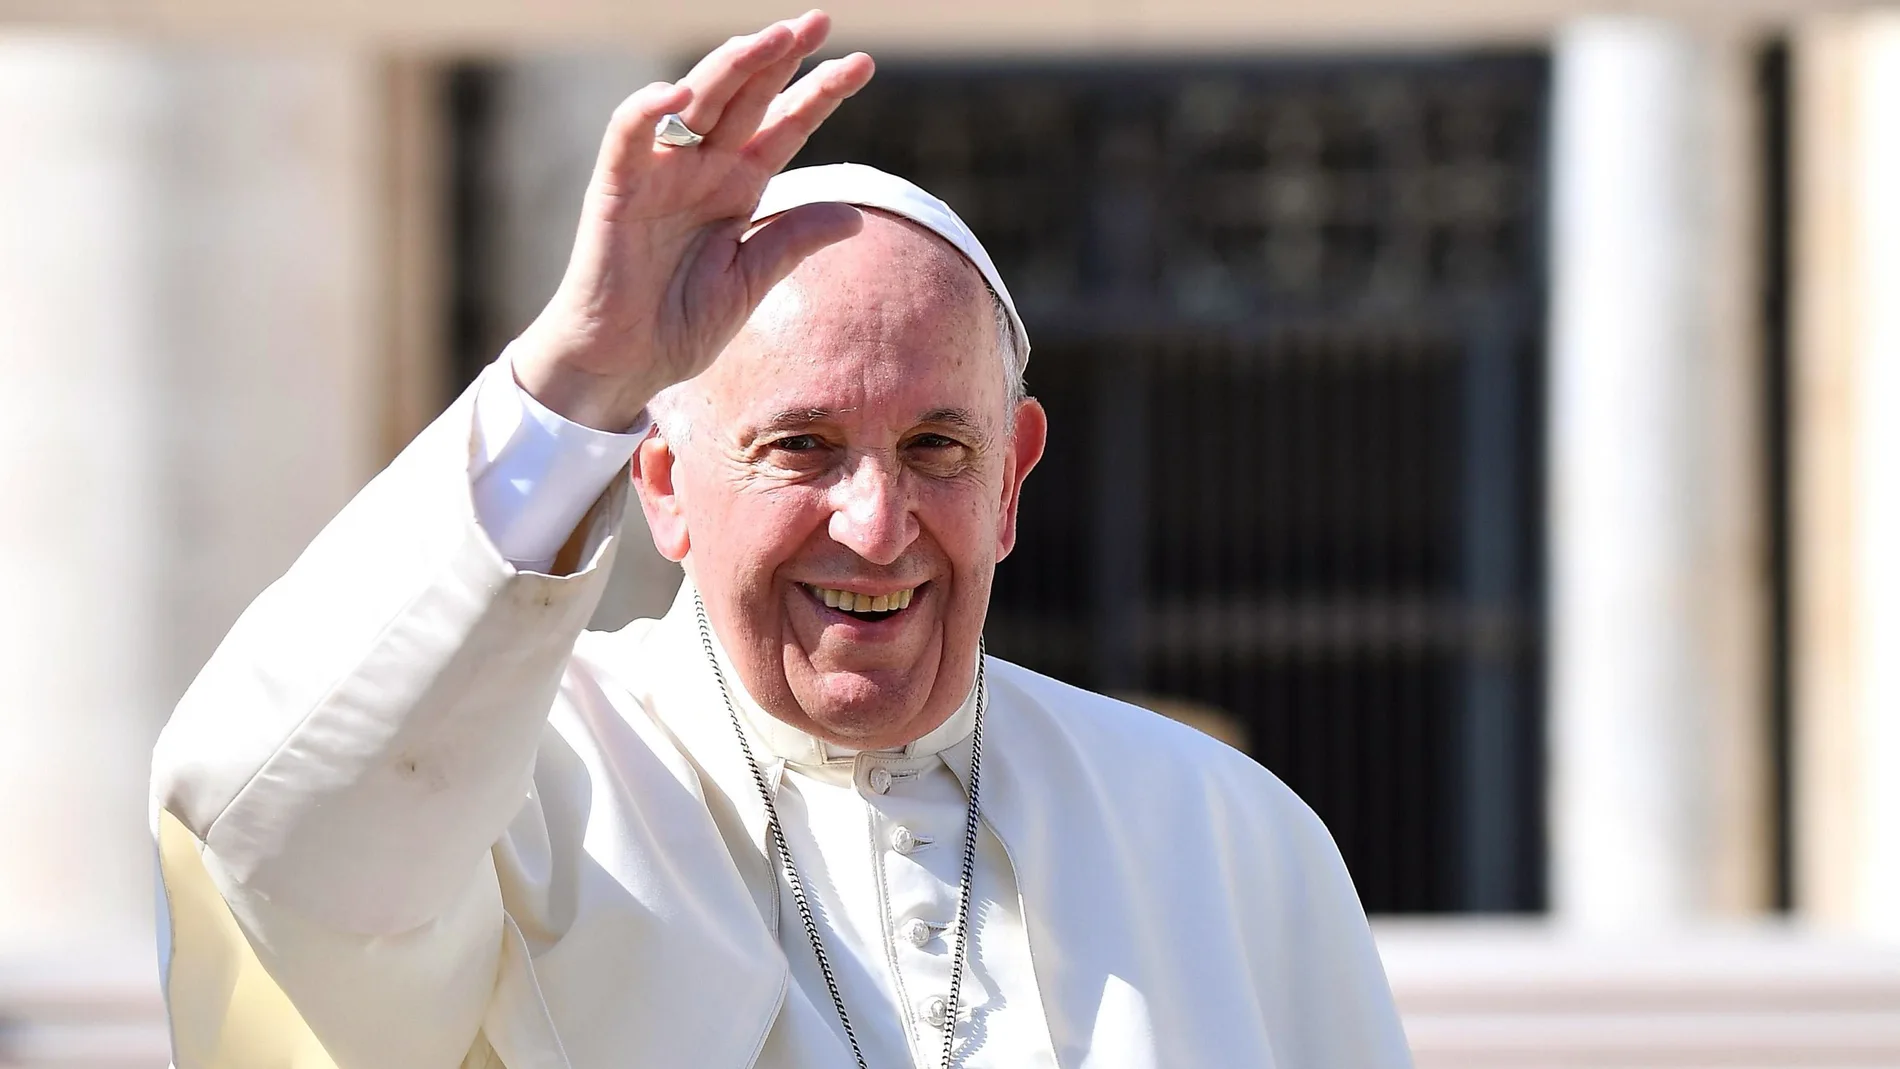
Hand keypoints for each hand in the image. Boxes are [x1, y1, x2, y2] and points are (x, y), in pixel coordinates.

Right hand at [510, 10, 873, 429]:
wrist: (621, 365)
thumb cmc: (679, 326)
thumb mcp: (750, 282)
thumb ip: (792, 241)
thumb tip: (856, 216)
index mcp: (737, 188)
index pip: (784, 126)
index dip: (819, 93)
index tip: (862, 63)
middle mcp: (701, 170)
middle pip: (746, 98)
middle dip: (781, 57)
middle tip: (819, 20)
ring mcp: (659, 175)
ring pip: (696, 103)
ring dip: (731, 67)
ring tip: (770, 38)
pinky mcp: (616, 189)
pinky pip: (628, 136)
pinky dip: (648, 111)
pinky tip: (680, 93)